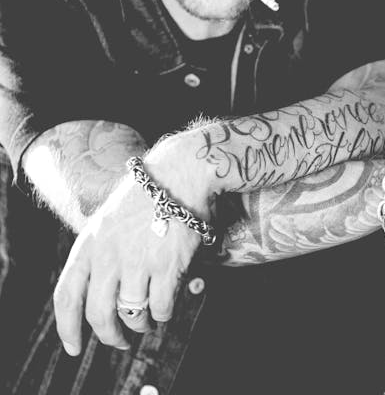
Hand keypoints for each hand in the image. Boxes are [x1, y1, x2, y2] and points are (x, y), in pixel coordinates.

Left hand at [53, 174, 202, 354]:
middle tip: (120, 341)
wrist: (180, 175)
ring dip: (141, 326)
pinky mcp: (168, 265)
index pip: (67, 296)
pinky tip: (167, 308)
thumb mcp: (108, 222)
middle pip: (99, 313)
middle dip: (110, 336)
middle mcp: (108, 256)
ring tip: (148, 323)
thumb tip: (102, 293)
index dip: (67, 328)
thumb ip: (99, 254)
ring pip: (132, 314)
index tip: (73, 347)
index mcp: (88, 244)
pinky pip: (162, 306)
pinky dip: (164, 314)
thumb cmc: (147, 197)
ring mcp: (138, 261)